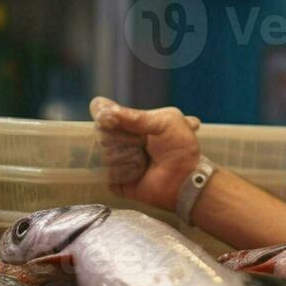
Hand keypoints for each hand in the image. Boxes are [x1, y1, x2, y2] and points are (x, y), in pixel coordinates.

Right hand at [90, 96, 201, 211]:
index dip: (109, 119)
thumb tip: (99, 106)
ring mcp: (118, 161)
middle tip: (145, 145)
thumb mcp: (165, 121)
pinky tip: (137, 173)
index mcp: (132, 124)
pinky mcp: (116, 180)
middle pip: (102, 136)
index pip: (105, 116)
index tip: (114, 121)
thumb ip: (134, 115)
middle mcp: (122, 140)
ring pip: (104, 155)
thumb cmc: (180, 147)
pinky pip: (106, 174)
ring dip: (125, 157)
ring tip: (144, 160)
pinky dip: (121, 173)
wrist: (186, 178)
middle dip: (123, 140)